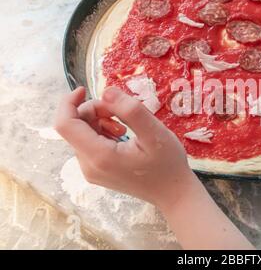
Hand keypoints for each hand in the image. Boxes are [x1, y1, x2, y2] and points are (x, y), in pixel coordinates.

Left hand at [55, 87, 253, 248]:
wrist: (173, 193)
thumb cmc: (167, 163)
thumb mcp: (154, 132)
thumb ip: (130, 110)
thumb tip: (106, 92)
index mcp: (99, 156)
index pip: (65, 124)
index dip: (69, 102)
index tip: (86, 89)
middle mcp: (88, 166)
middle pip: (74, 126)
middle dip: (94, 111)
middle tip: (122, 114)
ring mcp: (90, 171)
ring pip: (81, 134)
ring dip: (100, 121)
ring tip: (125, 128)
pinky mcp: (96, 172)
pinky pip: (89, 143)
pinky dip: (102, 133)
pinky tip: (122, 137)